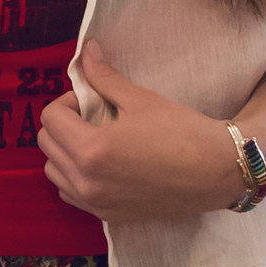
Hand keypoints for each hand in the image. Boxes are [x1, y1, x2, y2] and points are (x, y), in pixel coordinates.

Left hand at [36, 38, 245, 225]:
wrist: (218, 172)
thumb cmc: (182, 131)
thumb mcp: (140, 99)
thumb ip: (104, 78)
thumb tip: (86, 51)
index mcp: (91, 150)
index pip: (50, 118)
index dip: (68, 100)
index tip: (91, 99)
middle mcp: (86, 181)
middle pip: (47, 144)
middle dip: (64, 124)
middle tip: (93, 116)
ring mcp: (95, 202)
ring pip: (54, 172)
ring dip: (64, 151)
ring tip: (94, 140)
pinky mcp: (107, 215)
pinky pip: (71, 194)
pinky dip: (75, 177)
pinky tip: (100, 165)